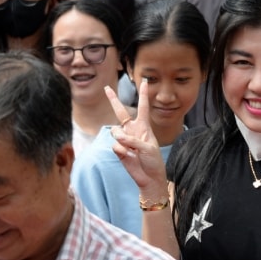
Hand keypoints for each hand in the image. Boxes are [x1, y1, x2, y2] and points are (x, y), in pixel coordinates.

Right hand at [106, 80, 167, 196]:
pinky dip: (121, 151)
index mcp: (144, 127)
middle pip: (121, 112)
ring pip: (115, 131)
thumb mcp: (148, 148)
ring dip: (122, 139)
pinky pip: (115, 145)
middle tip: (107, 88)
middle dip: (113, 100)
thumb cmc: (153, 161)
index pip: (143, 107)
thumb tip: (116, 136)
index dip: (143, 94)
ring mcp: (124, 140)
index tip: (144, 81)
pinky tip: (129, 156)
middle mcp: (132, 130)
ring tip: (131, 149)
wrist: (149, 178)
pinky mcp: (118, 150)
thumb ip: (132, 140)